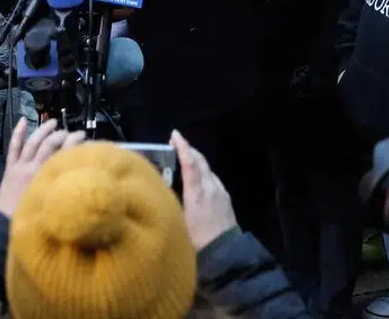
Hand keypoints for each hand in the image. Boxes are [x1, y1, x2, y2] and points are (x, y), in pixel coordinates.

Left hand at [0, 118, 83, 216]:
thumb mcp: (55, 203)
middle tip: (71, 132)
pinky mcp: (10, 167)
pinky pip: (14, 147)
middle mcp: (35, 168)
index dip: (75, 142)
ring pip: (33, 142)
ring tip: (54, 122)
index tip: (83, 137)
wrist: (6, 223)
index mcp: (48, 177)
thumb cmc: (33, 217)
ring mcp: (21, 166)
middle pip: (50, 144)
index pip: (64, 153)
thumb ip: (65, 188)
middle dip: (62, 134)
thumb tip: (80, 176)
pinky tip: (23, 120)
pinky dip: (18, 133)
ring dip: (43, 130)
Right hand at [172, 129, 236, 250]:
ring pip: (208, 170)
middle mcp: (211, 188)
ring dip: (197, 162)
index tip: (175, 134)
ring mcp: (221, 193)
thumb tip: (162, 189)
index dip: (182, 147)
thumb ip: (172, 202)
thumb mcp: (178, 222)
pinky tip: (198, 180)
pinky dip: (204, 174)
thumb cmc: (197, 241)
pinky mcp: (226, 200)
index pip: (190, 163)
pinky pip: (213, 180)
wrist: (224, 254)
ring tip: (185, 161)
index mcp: (197, 193)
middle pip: (201, 162)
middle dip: (190, 150)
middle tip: (177, 145)